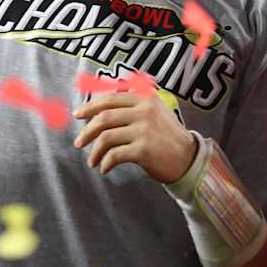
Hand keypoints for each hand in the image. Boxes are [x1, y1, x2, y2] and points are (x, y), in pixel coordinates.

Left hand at [73, 91, 196, 180]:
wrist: (189, 159)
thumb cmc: (167, 136)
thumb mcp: (155, 111)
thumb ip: (132, 106)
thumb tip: (99, 109)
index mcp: (144, 98)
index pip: (110, 99)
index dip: (90, 106)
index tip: (78, 115)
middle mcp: (144, 111)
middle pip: (104, 117)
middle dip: (87, 131)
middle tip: (79, 142)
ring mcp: (144, 129)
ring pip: (106, 137)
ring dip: (94, 150)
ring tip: (92, 160)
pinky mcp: (144, 149)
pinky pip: (115, 155)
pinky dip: (106, 162)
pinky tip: (104, 168)